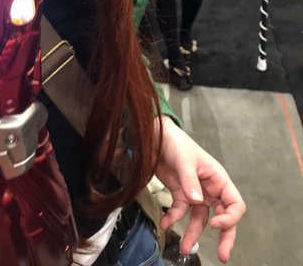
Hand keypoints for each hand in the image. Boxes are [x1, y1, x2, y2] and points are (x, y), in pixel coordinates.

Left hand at [155, 116, 245, 263]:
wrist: (155, 137)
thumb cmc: (176, 142)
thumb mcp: (184, 160)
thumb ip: (190, 180)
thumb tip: (197, 201)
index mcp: (218, 178)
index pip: (234, 204)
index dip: (230, 218)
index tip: (216, 225)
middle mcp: (210, 188)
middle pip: (223, 216)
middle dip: (224, 236)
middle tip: (223, 256)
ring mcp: (195, 192)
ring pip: (200, 219)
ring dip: (193, 233)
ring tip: (185, 248)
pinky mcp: (180, 194)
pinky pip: (180, 211)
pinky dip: (173, 218)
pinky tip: (164, 223)